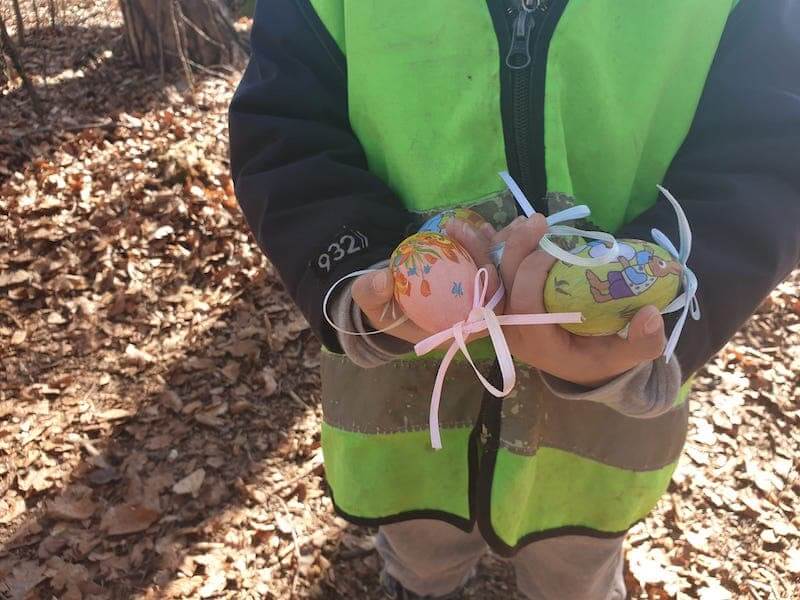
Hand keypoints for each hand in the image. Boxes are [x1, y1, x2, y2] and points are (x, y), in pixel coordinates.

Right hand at [351, 218, 500, 344]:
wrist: (383, 295)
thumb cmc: (380, 306)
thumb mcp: (370, 302)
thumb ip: (371, 293)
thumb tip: (383, 279)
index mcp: (450, 331)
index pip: (480, 315)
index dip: (489, 291)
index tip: (487, 267)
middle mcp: (466, 316)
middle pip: (490, 288)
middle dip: (486, 258)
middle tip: (468, 232)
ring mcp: (469, 296)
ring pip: (487, 271)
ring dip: (484, 246)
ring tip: (473, 223)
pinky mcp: (467, 279)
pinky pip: (479, 260)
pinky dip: (480, 242)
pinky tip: (478, 223)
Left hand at [495, 216, 666, 386]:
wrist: (579, 367)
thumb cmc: (600, 359)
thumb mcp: (625, 357)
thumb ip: (642, 342)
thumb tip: (652, 315)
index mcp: (538, 342)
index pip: (524, 303)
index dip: (534, 272)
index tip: (557, 248)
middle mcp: (512, 330)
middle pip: (502, 285)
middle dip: (515, 248)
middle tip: (539, 221)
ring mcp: (504, 316)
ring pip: (491, 276)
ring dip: (503, 244)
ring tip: (525, 220)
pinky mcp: (504, 303)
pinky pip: (491, 274)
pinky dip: (493, 249)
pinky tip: (499, 227)